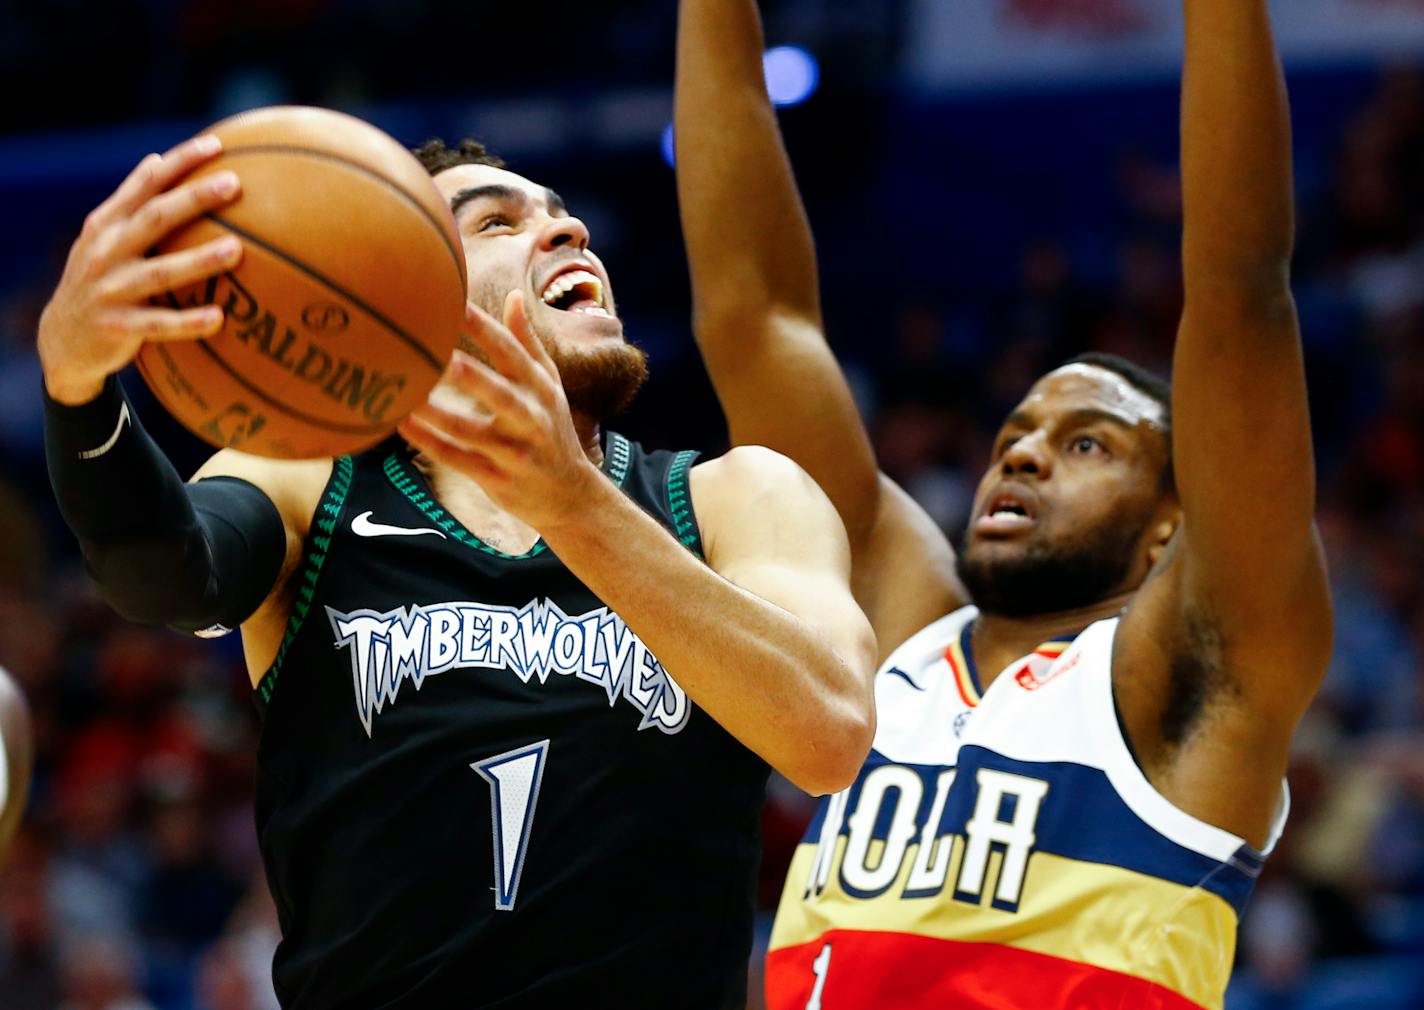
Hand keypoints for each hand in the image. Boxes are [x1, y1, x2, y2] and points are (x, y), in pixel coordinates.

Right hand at [37, 134, 244, 404]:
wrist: (62, 339)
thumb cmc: (99, 279)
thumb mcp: (104, 237)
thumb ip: (130, 203)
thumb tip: (158, 158)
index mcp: (107, 224)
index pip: (145, 184)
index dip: (179, 162)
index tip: (216, 146)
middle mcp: (107, 251)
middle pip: (155, 218)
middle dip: (193, 198)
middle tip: (233, 184)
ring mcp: (112, 289)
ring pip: (161, 272)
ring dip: (199, 260)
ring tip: (236, 250)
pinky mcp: (119, 327)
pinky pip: (160, 325)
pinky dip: (189, 321)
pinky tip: (220, 319)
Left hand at [398, 293, 604, 530]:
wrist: (569, 495)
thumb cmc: (551, 429)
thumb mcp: (549, 386)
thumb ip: (528, 343)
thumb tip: (512, 295)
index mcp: (541, 389)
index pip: (512, 354)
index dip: (485, 329)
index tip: (456, 303)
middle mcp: (531, 418)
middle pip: (499, 394)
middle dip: (470, 376)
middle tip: (437, 354)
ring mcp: (513, 452)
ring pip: (470, 431)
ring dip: (436, 414)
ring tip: (406, 393)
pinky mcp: (496, 479)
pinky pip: (458, 459)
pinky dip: (430, 443)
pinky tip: (403, 424)